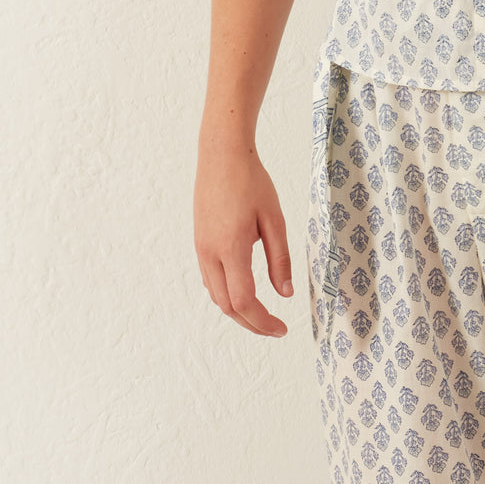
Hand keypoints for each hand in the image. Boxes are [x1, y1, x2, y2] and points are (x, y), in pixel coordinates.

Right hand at [194, 144, 292, 336]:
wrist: (222, 155)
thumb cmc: (251, 181)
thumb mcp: (274, 218)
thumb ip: (279, 258)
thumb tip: (285, 293)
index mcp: (230, 248)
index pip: (243, 301)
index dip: (263, 322)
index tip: (282, 329)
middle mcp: (210, 254)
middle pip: (227, 306)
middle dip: (251, 323)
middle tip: (275, 328)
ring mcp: (201, 249)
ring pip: (216, 295)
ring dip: (238, 311)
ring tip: (262, 314)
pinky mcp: (199, 242)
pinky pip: (210, 280)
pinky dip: (227, 294)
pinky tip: (243, 290)